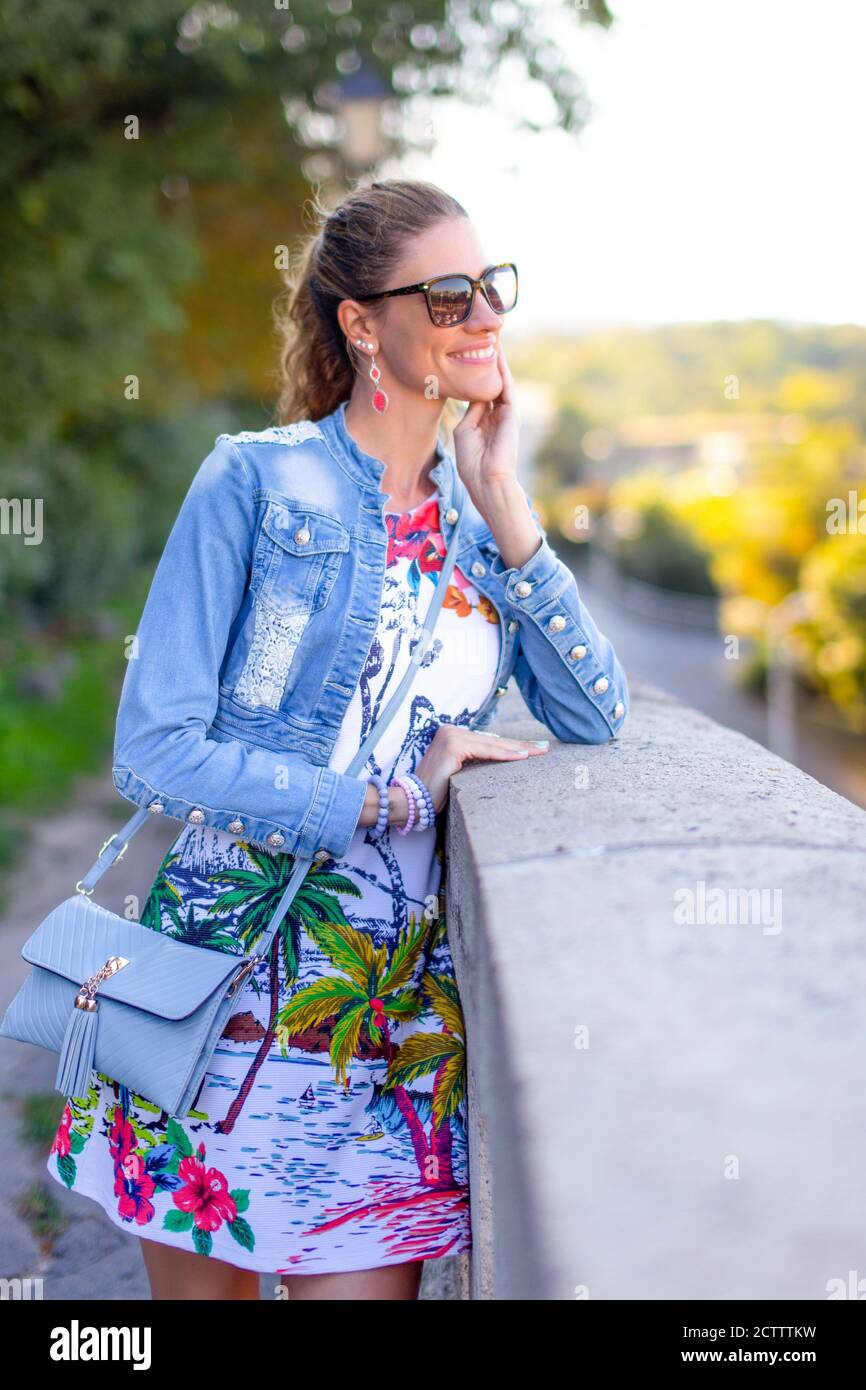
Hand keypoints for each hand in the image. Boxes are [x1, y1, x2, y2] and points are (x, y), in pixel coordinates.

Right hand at [414, 722, 547, 814]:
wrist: (411, 801)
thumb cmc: (435, 793)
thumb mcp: (459, 772)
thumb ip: (474, 762)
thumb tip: (503, 760)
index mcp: (452, 735)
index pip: (488, 741)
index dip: (511, 746)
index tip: (533, 748)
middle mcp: (451, 730)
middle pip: (493, 741)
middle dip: (521, 745)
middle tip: (544, 748)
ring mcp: (451, 735)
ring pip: (493, 745)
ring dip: (518, 749)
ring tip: (538, 752)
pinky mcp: (454, 745)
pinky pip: (486, 751)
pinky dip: (506, 754)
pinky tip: (523, 756)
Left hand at [452, 341, 519, 511]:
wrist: (487, 480)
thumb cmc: (472, 462)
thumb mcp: (465, 431)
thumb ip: (470, 411)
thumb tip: (473, 393)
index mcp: (483, 420)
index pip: (478, 391)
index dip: (472, 373)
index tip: (465, 353)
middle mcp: (495, 414)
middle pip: (490, 382)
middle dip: (487, 361)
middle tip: (482, 336)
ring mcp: (505, 413)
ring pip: (500, 381)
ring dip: (497, 360)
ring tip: (493, 337)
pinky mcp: (511, 413)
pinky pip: (506, 387)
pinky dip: (502, 370)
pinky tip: (498, 354)